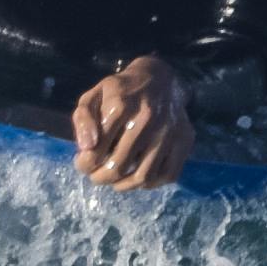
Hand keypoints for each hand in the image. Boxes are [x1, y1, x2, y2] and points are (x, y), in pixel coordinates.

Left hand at [67, 54, 189, 192]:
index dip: (84, 164)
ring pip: (144, 176)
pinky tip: (137, 177)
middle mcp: (147, 119)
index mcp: (121, 106)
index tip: (82, 163)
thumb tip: (86, 148)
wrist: (160, 79)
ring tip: (114, 181)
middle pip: (119, 166)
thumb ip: (83, 119)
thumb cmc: (121, 92)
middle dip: (100, 178)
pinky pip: (167, 175)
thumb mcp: (94, 95)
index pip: (97, 150)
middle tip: (96, 176)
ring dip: (123, 185)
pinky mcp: (184, 141)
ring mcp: (168, 132)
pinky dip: (150, 184)